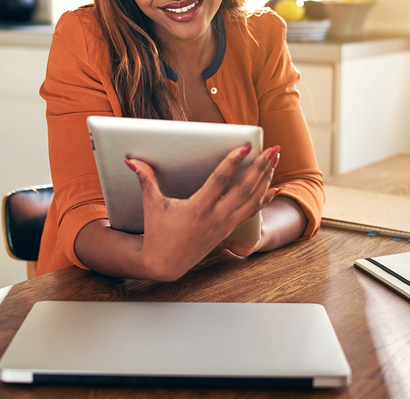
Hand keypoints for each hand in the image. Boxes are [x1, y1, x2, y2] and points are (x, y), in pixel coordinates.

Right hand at [125, 144, 279, 280]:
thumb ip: (146, 180)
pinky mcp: (228, 229)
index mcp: (198, 209)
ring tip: (276, 159)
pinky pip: (252, 212)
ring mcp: (225, 224)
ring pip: (253, 200)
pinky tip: (276, 187)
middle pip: (245, 189)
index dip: (233, 162)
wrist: (165, 264)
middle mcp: (216, 217)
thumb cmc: (158, 233)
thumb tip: (132, 161)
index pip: (220, 181)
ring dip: (266, 178)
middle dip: (261, 167)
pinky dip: (265, 198)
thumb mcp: (152, 205)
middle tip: (273, 148)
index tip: (246, 146)